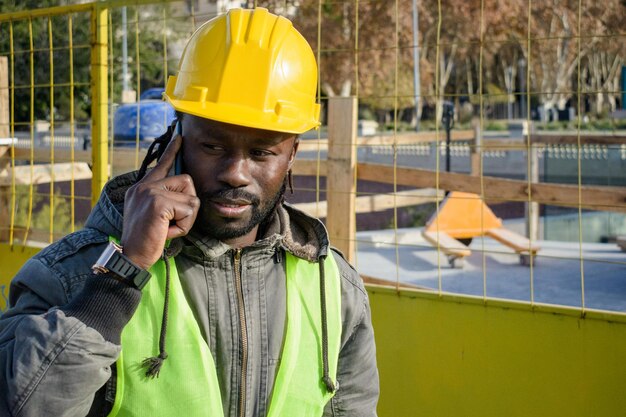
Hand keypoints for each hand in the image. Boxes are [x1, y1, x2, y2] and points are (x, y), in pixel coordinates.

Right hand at [120, 135, 199, 269]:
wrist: (130, 256)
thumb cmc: (145, 240)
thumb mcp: (152, 215)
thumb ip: (162, 200)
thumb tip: (184, 192)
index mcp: (141, 188)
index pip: (161, 164)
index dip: (172, 150)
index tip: (180, 137)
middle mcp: (144, 186)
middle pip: (187, 181)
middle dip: (187, 204)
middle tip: (171, 222)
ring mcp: (150, 192)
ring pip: (191, 198)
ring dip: (186, 218)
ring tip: (167, 228)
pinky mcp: (158, 203)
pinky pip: (189, 211)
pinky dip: (183, 226)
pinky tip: (166, 232)